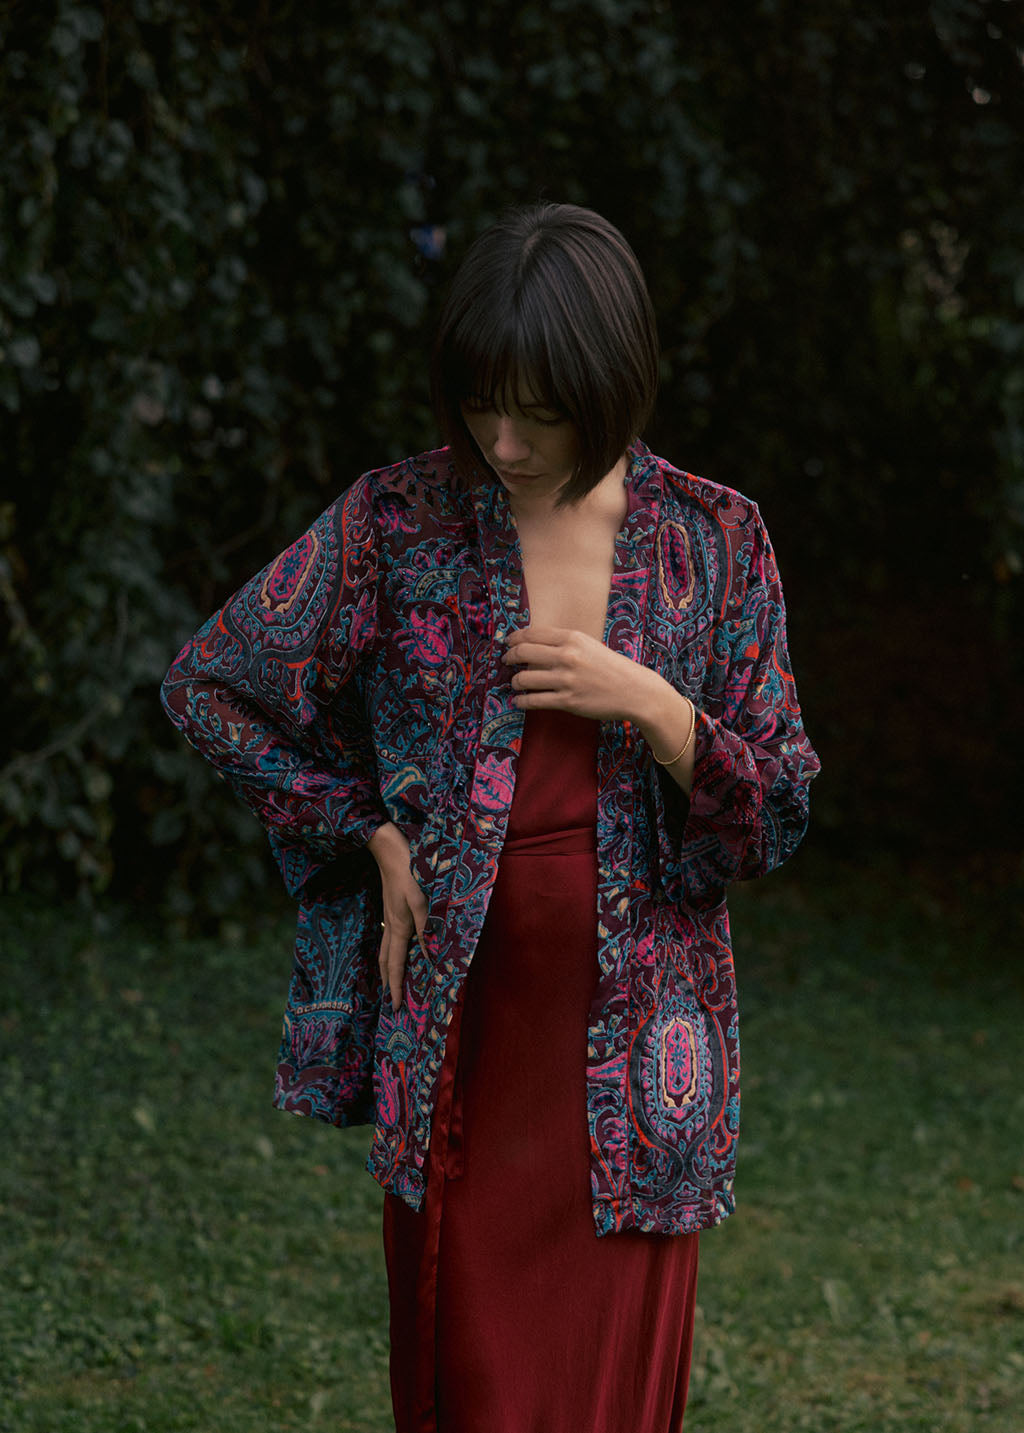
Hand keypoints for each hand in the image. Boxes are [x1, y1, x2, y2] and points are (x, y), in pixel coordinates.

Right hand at [367, 822, 427, 1009]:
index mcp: (399, 927)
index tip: (396, 1006)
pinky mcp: (392, 907)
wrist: (390, 850)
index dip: (397, 986)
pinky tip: (398, 948)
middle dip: (389, 983)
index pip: (396, 965)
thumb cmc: (410, 872)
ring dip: (388, 968)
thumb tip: (428, 953)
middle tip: (391, 1002)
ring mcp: (390, 915)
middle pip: (386, 961)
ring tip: (390, 982)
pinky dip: (391, 951)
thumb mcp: (422, 899)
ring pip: (386, 949)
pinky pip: (390, 937)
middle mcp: (392, 924)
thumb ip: (426, 926)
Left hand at [502, 625, 697, 790]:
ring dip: (515, 681)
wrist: (635, 690)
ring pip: (524, 678)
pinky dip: (522, 701)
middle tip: (506, 661)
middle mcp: (567, 656)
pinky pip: (534, 700)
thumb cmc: (612, 667)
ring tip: (515, 683)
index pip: (532, 633)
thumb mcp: (590, 645)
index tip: (508, 642)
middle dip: (509, 657)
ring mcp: (566, 679)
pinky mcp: (568, 701)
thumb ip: (565, 643)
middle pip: (523, 652)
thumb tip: (535, 644)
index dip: (514, 638)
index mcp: (573, 638)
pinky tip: (519, 701)